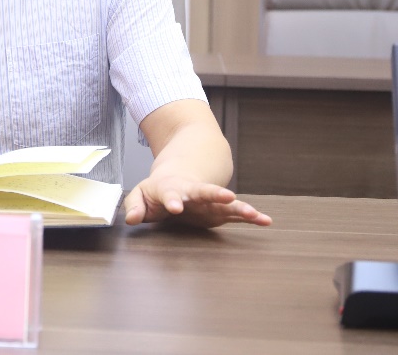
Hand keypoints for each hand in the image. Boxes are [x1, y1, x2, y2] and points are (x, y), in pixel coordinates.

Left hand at [122, 175, 271, 227]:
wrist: (177, 177)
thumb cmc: (157, 191)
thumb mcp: (140, 196)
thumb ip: (134, 207)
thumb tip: (131, 220)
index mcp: (171, 189)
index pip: (170, 195)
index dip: (172, 200)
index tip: (174, 207)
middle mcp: (193, 193)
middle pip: (204, 191)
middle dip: (215, 194)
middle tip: (227, 196)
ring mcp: (208, 201)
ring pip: (224, 203)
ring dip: (239, 206)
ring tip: (253, 213)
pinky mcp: (218, 211)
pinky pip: (236, 214)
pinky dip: (250, 217)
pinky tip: (265, 220)